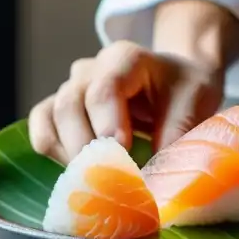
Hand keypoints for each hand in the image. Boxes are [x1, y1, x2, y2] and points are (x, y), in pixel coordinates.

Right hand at [28, 41, 223, 163]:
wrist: (175, 82)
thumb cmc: (185, 89)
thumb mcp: (196, 101)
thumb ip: (178, 132)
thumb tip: (157, 177)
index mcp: (125, 59)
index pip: (104, 89)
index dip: (107, 124)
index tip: (121, 153)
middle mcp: (90, 70)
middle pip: (69, 104)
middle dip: (87, 147)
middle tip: (110, 178)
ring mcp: (70, 88)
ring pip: (49, 117)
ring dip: (69, 154)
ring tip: (100, 179)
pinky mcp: (60, 109)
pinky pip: (42, 129)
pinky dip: (55, 154)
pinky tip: (83, 171)